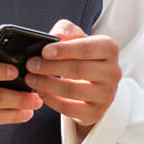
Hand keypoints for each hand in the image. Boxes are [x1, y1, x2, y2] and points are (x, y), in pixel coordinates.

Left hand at [23, 19, 120, 136]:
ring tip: (31, 79)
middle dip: (50, 67)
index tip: (44, 51)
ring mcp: (107, 94)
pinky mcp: (96, 112)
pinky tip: (40, 92)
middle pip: (78, 69)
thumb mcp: (77, 38)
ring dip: (47, 84)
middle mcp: (113, 72)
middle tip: (31, 65)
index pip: (86, 48)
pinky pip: (69, 108)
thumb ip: (67, 30)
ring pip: (72, 90)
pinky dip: (51, 100)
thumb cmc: (83, 57)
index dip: (64, 50)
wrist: (96, 85)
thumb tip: (56, 35)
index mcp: (109, 49)